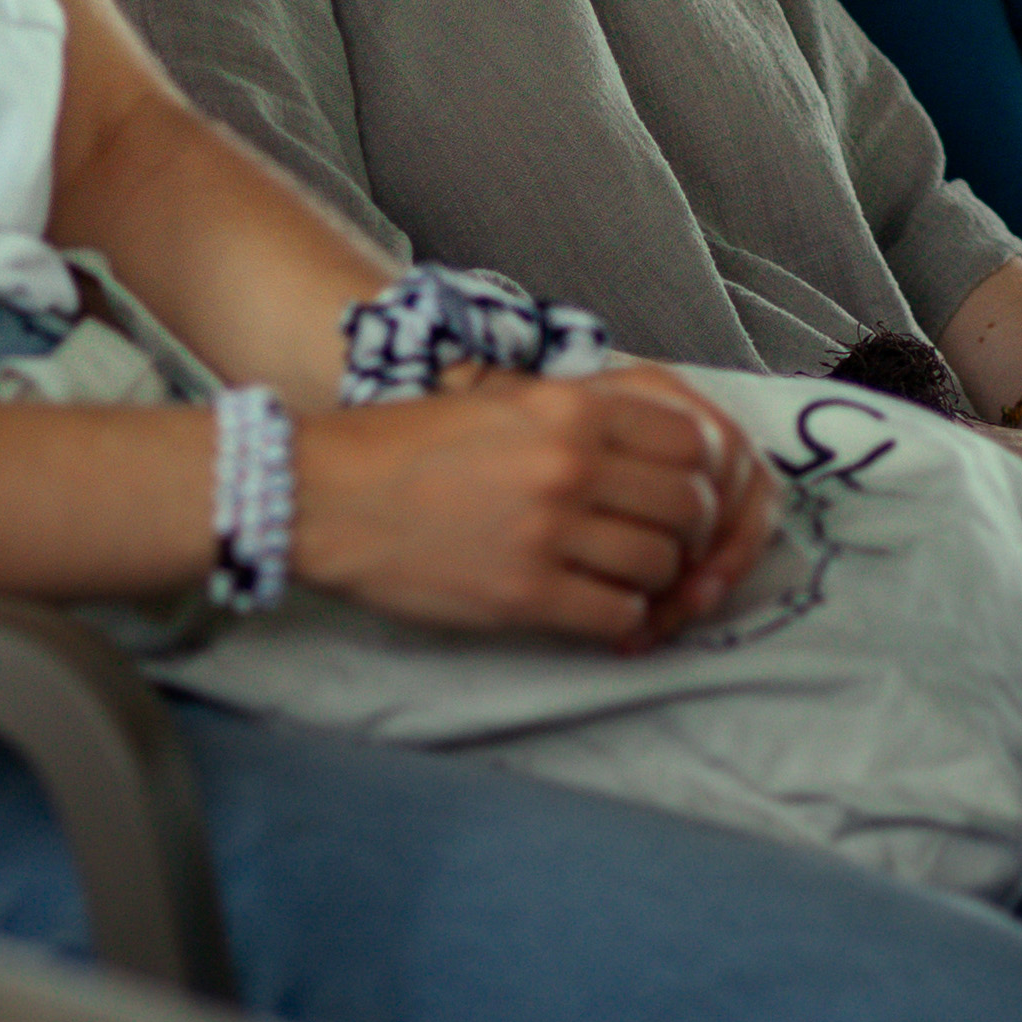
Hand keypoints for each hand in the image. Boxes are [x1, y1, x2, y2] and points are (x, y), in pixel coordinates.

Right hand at [294, 365, 774, 648]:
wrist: (323, 495)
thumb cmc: (406, 447)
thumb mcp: (504, 401)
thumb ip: (582, 416)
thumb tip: (660, 443)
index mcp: (568, 406)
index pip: (689, 440)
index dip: (698, 474)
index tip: (679, 494)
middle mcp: (569, 462)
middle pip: (687, 506)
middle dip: (687, 534)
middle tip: (661, 547)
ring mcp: (548, 530)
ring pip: (660, 564)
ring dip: (654, 581)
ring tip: (625, 581)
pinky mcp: (524, 593)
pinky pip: (617, 614)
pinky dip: (622, 620)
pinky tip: (597, 612)